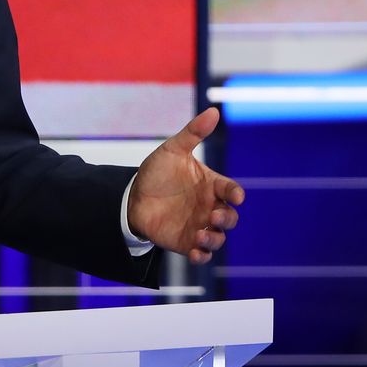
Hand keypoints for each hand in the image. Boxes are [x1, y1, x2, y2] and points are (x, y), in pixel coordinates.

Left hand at [129, 108, 244, 263]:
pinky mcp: (186, 242)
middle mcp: (208, 207)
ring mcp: (199, 225)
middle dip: (227, 219)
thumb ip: (193, 133)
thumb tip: (213, 111)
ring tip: (201, 234)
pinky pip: (202, 254)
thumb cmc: (157, 172)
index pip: (230, 190)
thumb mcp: (173, 150)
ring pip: (219, 238)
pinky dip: (202, 255)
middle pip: (230, 217)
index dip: (235, 194)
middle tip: (213, 216)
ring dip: (215, 239)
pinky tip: (195, 252)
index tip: (235, 196)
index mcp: (211, 185)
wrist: (132, 196)